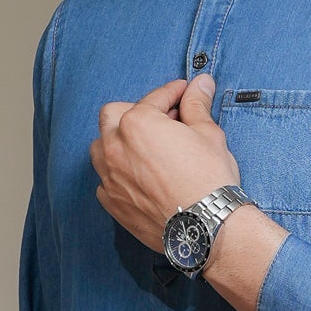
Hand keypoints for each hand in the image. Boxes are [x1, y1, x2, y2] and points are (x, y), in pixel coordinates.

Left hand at [89, 72, 239, 251]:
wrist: (205, 226)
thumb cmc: (209, 179)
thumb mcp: (208, 134)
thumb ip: (197, 105)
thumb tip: (200, 83)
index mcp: (138, 123)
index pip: (154, 98)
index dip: (172, 93)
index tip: (183, 94)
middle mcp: (115, 146)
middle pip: (113, 115)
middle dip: (135, 111)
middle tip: (160, 120)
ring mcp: (109, 175)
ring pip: (101, 147)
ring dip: (118, 141)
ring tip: (143, 148)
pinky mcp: (111, 201)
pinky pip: (105, 178)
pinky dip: (118, 173)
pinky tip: (139, 177)